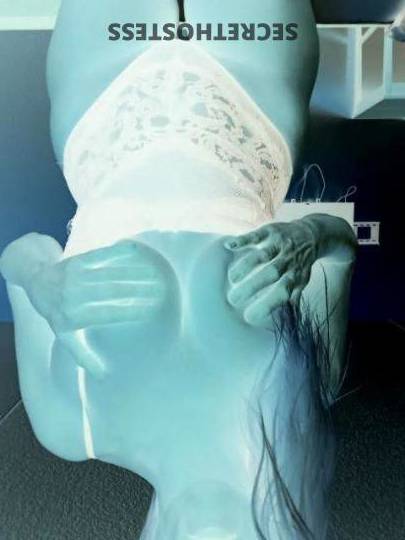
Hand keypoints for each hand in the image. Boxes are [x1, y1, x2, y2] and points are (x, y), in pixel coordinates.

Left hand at [2, 236, 173, 376]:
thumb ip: (84, 355)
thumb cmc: (56, 313)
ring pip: (108, 273)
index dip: (129, 311)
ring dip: (133, 272)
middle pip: (110, 291)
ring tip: (154, 273)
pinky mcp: (76, 260)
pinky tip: (136, 250)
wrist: (35, 282)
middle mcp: (72, 295)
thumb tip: (104, 376)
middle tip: (160, 290)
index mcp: (72, 317)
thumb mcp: (65, 337)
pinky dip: (118, 252)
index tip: (151, 310)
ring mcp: (74, 276)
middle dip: (137, 290)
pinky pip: (100, 255)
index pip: (107, 314)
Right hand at [224, 221, 317, 326]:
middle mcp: (288, 260)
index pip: (282, 292)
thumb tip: (283, 322)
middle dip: (251, 287)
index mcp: (295, 276)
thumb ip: (291, 300)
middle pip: (270, 273)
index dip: (267, 304)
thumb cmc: (300, 265)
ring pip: (263, 255)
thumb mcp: (301, 283)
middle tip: (233, 299)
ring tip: (232, 279)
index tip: (249, 317)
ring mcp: (280, 245)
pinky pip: (257, 235)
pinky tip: (229, 246)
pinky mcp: (271, 231)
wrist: (313, 234)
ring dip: (246, 266)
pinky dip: (243, 240)